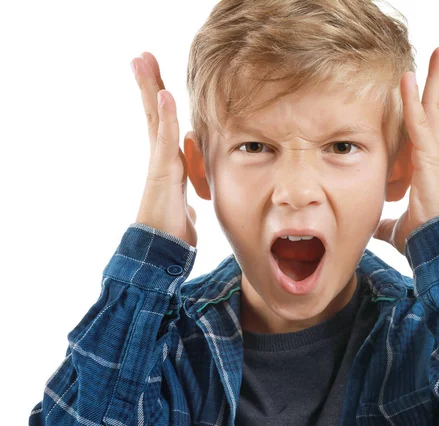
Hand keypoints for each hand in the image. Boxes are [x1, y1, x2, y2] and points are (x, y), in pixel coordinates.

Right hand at [131, 52, 197, 246]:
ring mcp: (160, 161)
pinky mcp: (162, 170)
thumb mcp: (186, 209)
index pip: (165, 124)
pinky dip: (166, 115)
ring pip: (155, 117)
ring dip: (150, 86)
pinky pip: (166, 138)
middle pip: (155, 113)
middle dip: (149, 84)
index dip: (162, 102)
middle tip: (142, 56)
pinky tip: (164, 93)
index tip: (161, 81)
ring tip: (142, 59)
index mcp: (171, 162)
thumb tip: (189, 207)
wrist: (162, 250)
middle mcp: (163, 157)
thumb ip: (186, 201)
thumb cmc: (172, 231)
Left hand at [373, 46, 438, 255]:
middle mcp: (438, 153)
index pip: (431, 126)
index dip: (431, 104)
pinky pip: (419, 121)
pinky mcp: (430, 156)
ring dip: (438, 78)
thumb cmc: (422, 235)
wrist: (436, 245)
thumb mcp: (398, 225)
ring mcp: (437, 152)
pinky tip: (407, 77)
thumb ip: (387, 222)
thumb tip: (377, 229)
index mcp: (431, 164)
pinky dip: (412, 99)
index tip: (430, 85)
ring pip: (436, 107)